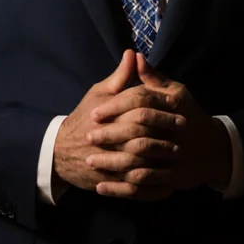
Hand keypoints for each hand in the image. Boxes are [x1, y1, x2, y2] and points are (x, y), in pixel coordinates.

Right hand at [52, 50, 183, 197]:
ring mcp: (110, 163)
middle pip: (142, 130)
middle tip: (184, 125)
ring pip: (141, 160)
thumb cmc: (83, 119)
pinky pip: (136, 189)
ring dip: (161, 155)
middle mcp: (109, 139)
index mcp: (107, 115)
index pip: (138, 103)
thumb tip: (133, 54)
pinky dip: (154, 189)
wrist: (60, 153)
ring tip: (177, 150)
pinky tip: (169, 184)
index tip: (176, 102)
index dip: (159, 101)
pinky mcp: (111, 183)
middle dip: (164, 126)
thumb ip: (119, 77)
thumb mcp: (98, 94)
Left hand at [86, 53, 230, 198]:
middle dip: (109, 136)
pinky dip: (120, 189)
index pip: (140, 101)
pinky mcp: (171, 179)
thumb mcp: (175, 92)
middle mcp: (173, 132)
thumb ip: (151, 78)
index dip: (115, 106)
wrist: (212, 149)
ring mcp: (172, 158)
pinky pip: (143, 186)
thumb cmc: (188, 115)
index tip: (95, 113)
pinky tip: (101, 187)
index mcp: (173, 105)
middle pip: (136, 132)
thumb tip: (133, 55)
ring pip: (138, 161)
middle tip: (88, 137)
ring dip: (112, 163)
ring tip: (90, 162)